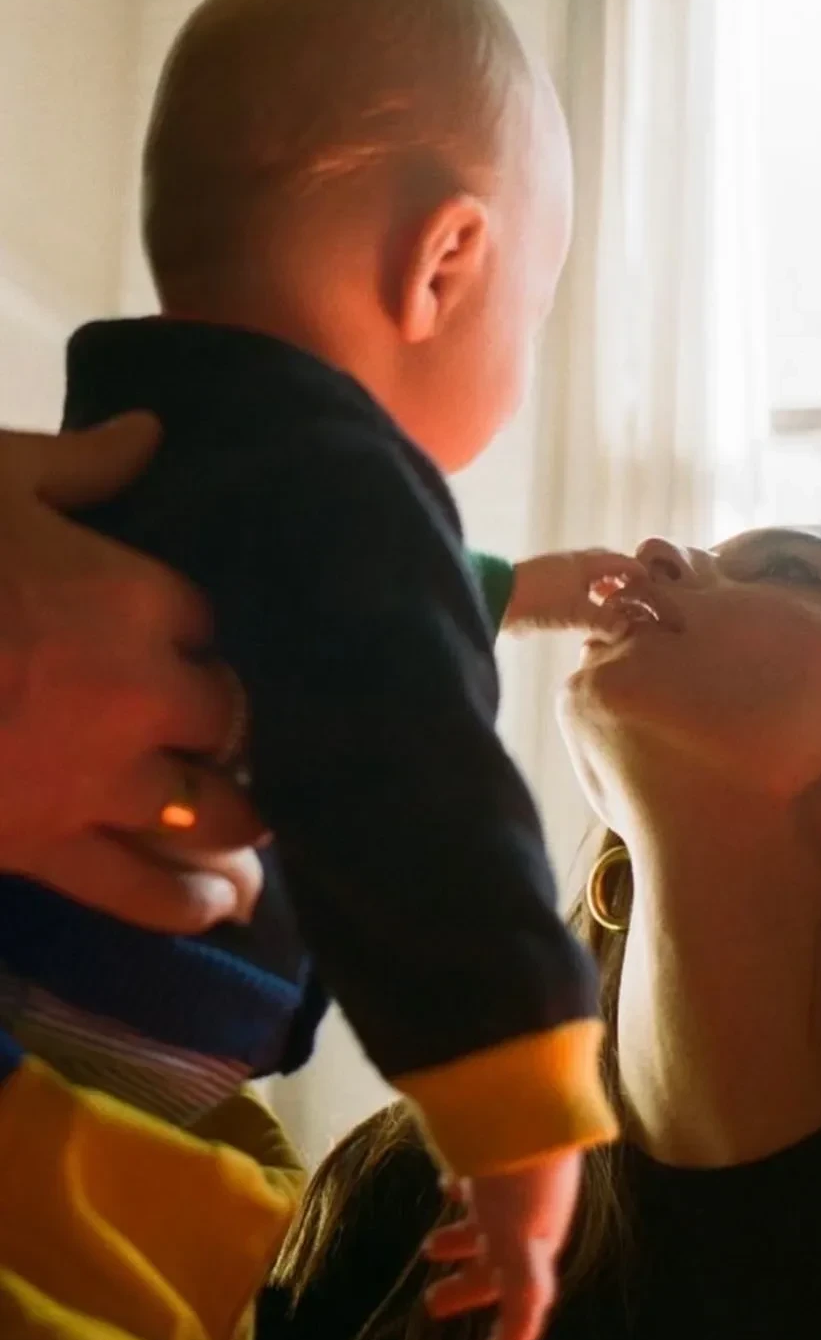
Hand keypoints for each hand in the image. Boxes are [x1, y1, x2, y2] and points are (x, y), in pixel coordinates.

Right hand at [0, 415, 263, 929]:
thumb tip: (151, 431)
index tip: (188, 636)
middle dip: (229, 723)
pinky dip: (185, 902)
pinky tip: (223, 908)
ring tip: (258, 827)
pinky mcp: (44, 849)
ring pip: (209, 812)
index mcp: (136, 597)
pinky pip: (138, 890)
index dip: (201, 631)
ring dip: (239, 819)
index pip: (209, 620)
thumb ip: (80, 464)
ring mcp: (98, 780)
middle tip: (228, 731)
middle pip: (228, 718)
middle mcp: (142, 694)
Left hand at [423, 1151, 581, 1339]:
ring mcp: (512, 1180)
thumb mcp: (519, 1245)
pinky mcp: (496, 1146)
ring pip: (486, 1222)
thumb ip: (523, 1301)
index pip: (521, 1299)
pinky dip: (463, 1190)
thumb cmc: (520, 1175)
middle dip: (467, 1285)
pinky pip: (480, 1178)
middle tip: (431, 1303)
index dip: (503, 1332)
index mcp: (537, 1243)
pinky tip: (448, 1182)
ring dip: (461, 1240)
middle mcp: (528, 1214)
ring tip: (431, 1246)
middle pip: (497, 1263)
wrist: (522, 1089)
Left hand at [503, 550, 646, 634]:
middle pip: (606, 565)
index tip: (654, 585)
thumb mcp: (576, 613)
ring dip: (604, 588)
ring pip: (589, 576)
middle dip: (622, 578)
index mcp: (586, 563)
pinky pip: (575, 586)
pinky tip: (587, 612)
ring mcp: (558, 571)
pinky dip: (587, 595)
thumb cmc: (541, 601)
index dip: (639, 572)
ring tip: (615, 607)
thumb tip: (626, 627)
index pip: (621, 561)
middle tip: (637, 596)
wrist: (497, 596)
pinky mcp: (545, 584)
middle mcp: (574, 562)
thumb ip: (603, 620)